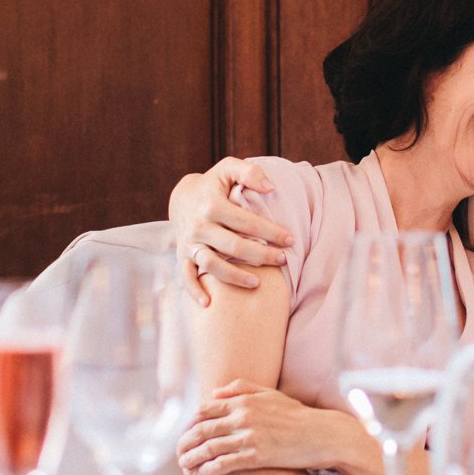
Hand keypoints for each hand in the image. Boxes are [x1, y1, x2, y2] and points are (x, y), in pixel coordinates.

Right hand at [171, 158, 292, 305]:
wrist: (182, 197)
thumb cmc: (214, 184)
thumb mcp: (228, 169)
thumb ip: (250, 172)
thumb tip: (271, 188)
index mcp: (212, 205)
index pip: (247, 222)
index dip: (271, 232)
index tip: (291, 239)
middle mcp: (199, 226)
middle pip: (233, 246)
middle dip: (261, 256)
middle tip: (282, 259)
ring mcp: (189, 243)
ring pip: (212, 264)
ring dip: (234, 277)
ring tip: (257, 284)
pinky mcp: (182, 255)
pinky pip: (186, 276)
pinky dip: (195, 291)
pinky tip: (209, 305)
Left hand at [176, 380, 367, 474]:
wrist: (320, 435)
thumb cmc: (296, 415)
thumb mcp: (270, 394)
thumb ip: (241, 389)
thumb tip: (215, 393)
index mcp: (244, 401)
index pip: (206, 409)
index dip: (191, 421)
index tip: (185, 431)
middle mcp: (244, 417)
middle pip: (203, 428)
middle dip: (186, 441)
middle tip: (177, 451)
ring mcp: (250, 437)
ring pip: (211, 447)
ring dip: (194, 457)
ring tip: (185, 464)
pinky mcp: (258, 456)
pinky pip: (227, 463)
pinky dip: (212, 468)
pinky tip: (204, 472)